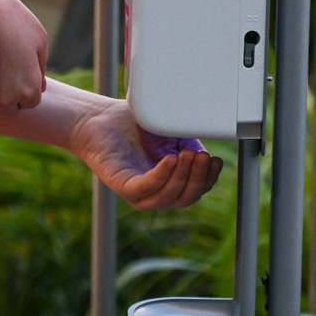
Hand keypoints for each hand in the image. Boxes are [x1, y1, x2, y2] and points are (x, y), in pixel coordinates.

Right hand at [0, 0, 47, 122]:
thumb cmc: (8, 17)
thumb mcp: (37, 36)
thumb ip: (41, 65)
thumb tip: (40, 86)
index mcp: (29, 87)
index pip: (29, 101)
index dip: (22, 87)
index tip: (11, 71)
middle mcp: (6, 99)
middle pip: (9, 109)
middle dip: (5, 95)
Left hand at [69, 98, 222, 209]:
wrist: (100, 117)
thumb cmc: (134, 123)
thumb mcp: (172, 131)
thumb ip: (191, 140)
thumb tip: (211, 149)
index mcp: (171, 181)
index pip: (197, 190)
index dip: (209, 178)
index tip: (216, 160)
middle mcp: (156, 191)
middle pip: (186, 198)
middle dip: (199, 178)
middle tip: (202, 156)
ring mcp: (139, 192)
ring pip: (169, 198)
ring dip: (183, 177)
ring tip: (187, 154)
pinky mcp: (123, 186)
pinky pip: (147, 188)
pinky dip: (162, 176)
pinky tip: (170, 159)